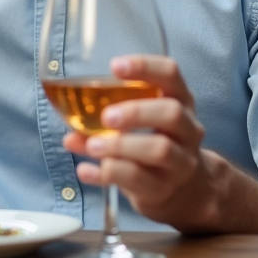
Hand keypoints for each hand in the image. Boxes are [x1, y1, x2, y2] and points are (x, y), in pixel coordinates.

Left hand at [62, 54, 222, 230]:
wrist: (183, 190)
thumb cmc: (155, 142)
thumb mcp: (140, 124)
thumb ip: (104, 123)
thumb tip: (70, 131)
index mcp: (180, 101)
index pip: (171, 74)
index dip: (145, 66)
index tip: (114, 66)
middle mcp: (187, 129)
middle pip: (171, 114)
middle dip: (137, 112)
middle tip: (106, 116)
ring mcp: (180, 162)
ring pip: (159, 150)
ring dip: (121, 146)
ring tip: (92, 146)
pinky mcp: (165, 190)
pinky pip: (138, 181)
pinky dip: (108, 174)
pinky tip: (84, 170)